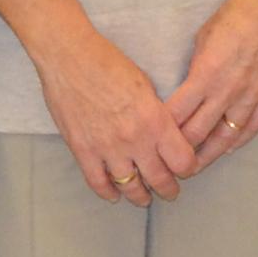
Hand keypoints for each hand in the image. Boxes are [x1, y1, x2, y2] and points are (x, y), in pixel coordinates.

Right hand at [0, 0, 195, 200]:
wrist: (70, 58)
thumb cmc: (109, 63)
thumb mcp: (146, 86)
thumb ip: (157, 114)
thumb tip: (165, 134)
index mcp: (155, 121)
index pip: (182, 160)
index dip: (187, 168)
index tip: (185, 168)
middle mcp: (135, 139)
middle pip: (159, 179)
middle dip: (168, 189)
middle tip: (170, 191)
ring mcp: (107, 148)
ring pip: (130, 186)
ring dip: (140, 196)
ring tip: (144, 198)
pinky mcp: (82, 150)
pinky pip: (98, 182)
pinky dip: (108, 193)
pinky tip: (114, 195)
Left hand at [164, 0, 257, 163]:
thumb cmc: (238, 14)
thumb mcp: (204, 37)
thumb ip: (195, 69)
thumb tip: (188, 90)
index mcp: (206, 74)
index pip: (177, 115)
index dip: (162, 131)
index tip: (152, 139)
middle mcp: (228, 91)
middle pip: (197, 134)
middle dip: (179, 152)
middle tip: (167, 162)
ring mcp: (252, 97)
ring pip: (226, 138)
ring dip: (208, 155)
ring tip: (194, 167)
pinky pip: (252, 128)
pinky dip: (237, 141)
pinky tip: (227, 148)